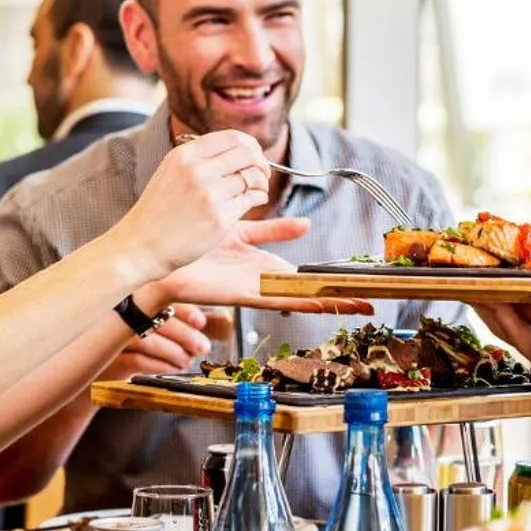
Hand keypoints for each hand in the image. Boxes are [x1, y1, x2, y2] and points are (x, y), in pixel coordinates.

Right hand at [101, 304, 210, 381]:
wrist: (94, 369)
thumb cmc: (126, 344)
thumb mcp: (148, 327)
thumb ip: (174, 320)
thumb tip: (213, 321)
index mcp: (132, 299)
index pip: (161, 298)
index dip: (184, 310)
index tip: (200, 322)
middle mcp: (120, 313)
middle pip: (157, 319)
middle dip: (186, 335)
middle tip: (202, 347)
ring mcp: (111, 336)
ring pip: (149, 340)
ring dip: (175, 352)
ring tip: (187, 361)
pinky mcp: (107, 358)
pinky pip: (138, 360)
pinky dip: (161, 364)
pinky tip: (173, 367)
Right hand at [115, 129, 268, 279]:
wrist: (142, 245)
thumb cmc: (159, 211)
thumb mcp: (171, 171)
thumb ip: (200, 158)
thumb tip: (239, 148)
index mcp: (185, 155)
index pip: (233, 138)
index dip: (251, 145)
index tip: (254, 155)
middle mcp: (197, 171)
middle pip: (248, 154)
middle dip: (262, 162)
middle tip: (263, 173)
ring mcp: (209, 194)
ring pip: (252, 177)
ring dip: (262, 182)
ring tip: (257, 190)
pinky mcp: (219, 218)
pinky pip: (251, 199)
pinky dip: (258, 198)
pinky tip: (253, 201)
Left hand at [150, 217, 373, 314]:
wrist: (163, 258)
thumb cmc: (196, 244)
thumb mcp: (243, 231)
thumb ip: (274, 229)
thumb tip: (305, 224)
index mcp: (263, 267)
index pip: (304, 275)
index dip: (328, 279)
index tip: (354, 283)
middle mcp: (264, 281)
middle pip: (308, 291)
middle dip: (337, 297)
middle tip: (367, 302)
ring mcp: (257, 290)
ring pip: (300, 299)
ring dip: (329, 304)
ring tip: (357, 307)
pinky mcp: (245, 295)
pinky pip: (278, 299)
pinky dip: (302, 302)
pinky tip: (324, 305)